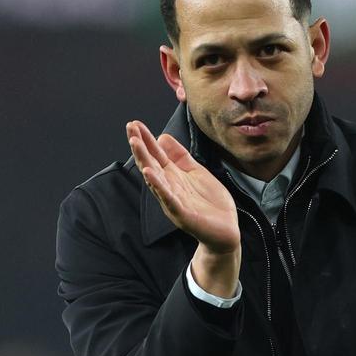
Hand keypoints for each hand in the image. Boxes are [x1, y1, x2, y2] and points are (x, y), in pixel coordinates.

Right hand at [127, 121, 240, 295]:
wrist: (225, 231)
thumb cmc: (211, 204)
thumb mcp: (196, 172)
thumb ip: (180, 156)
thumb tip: (162, 137)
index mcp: (173, 177)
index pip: (156, 154)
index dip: (146, 139)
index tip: (135, 123)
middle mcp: (169, 188)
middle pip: (150, 163)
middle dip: (140, 146)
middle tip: (130, 128)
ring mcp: (174, 201)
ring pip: (155, 179)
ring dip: (144, 161)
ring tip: (135, 144)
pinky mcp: (182, 214)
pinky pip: (168, 198)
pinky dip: (159, 187)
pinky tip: (150, 174)